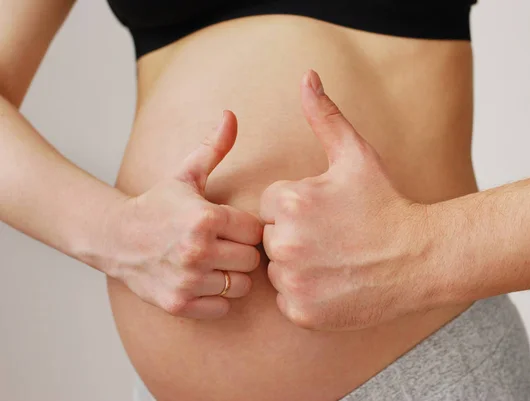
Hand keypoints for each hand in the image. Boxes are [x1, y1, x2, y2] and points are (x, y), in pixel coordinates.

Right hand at [102, 111, 262, 318]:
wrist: (116, 238)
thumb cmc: (158, 204)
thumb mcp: (186, 174)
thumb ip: (214, 147)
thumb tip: (231, 114)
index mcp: (205, 217)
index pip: (256, 230)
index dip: (247, 227)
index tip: (233, 226)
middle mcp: (197, 250)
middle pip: (252, 259)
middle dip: (242, 251)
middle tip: (225, 245)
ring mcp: (187, 280)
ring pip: (241, 285)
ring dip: (232, 275)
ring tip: (216, 262)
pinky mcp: (179, 303)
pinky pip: (222, 307)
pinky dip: (217, 297)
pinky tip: (203, 280)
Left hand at [260, 71, 432, 330]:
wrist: (421, 258)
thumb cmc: (386, 204)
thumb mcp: (356, 155)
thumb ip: (324, 116)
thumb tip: (307, 76)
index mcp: (288, 202)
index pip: (269, 206)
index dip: (297, 209)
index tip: (326, 215)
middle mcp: (284, 243)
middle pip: (270, 240)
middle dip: (294, 237)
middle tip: (333, 239)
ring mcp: (294, 282)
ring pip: (277, 271)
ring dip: (298, 268)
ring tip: (334, 261)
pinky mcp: (303, 313)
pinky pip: (288, 301)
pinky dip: (306, 296)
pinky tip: (335, 284)